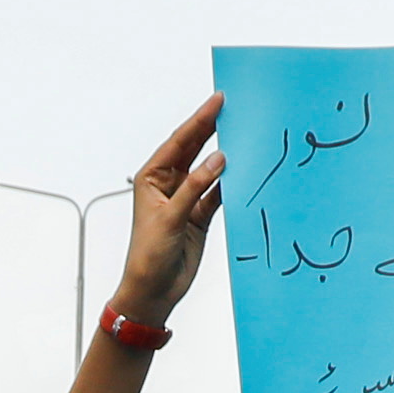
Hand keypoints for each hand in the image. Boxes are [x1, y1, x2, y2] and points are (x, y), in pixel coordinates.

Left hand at [102, 94, 231, 332]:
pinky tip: (245, 168)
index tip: (217, 101)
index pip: (179, 142)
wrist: (153, 291)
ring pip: (209, 169)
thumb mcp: (170, 217)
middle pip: (194, 149)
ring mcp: (186, 199)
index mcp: (152, 177)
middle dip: (212, 127)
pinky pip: (219, 192)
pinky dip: (231, 182)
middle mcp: (168, 184)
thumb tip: (218, 159)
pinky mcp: (200, 215)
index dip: (199, 120)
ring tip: (244, 131)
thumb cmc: (149, 255)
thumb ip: (195, 187)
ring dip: (225, 153)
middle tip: (233, 105)